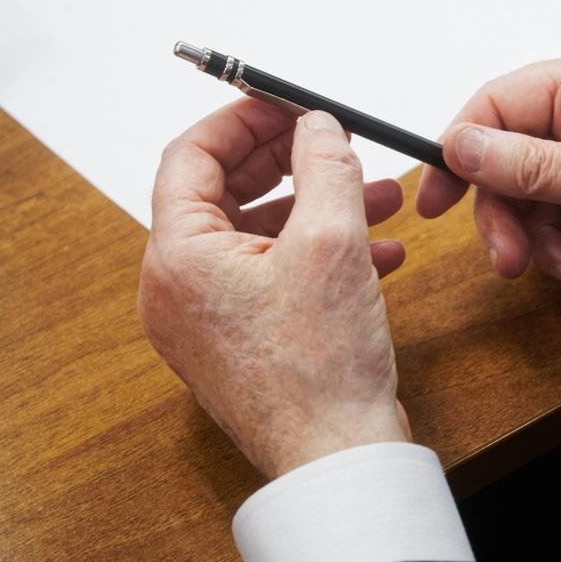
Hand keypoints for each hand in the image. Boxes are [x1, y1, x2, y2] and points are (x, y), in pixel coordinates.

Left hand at [138, 100, 409, 478]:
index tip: (284, 102)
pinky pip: (278, 276)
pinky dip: (324, 254)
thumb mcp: (332, 242)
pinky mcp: (248, 340)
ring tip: (378, 194)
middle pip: (229, 193)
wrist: (337, 459)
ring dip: (321, 209)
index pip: (192, 156)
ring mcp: (213, 319)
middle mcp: (182, 289)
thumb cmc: (321, 371)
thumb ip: (325, 166)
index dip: (241, 120)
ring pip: (264, 236)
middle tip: (334, 141)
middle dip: (293, 164)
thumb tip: (318, 125)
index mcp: (179, 258)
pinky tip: (380, 249)